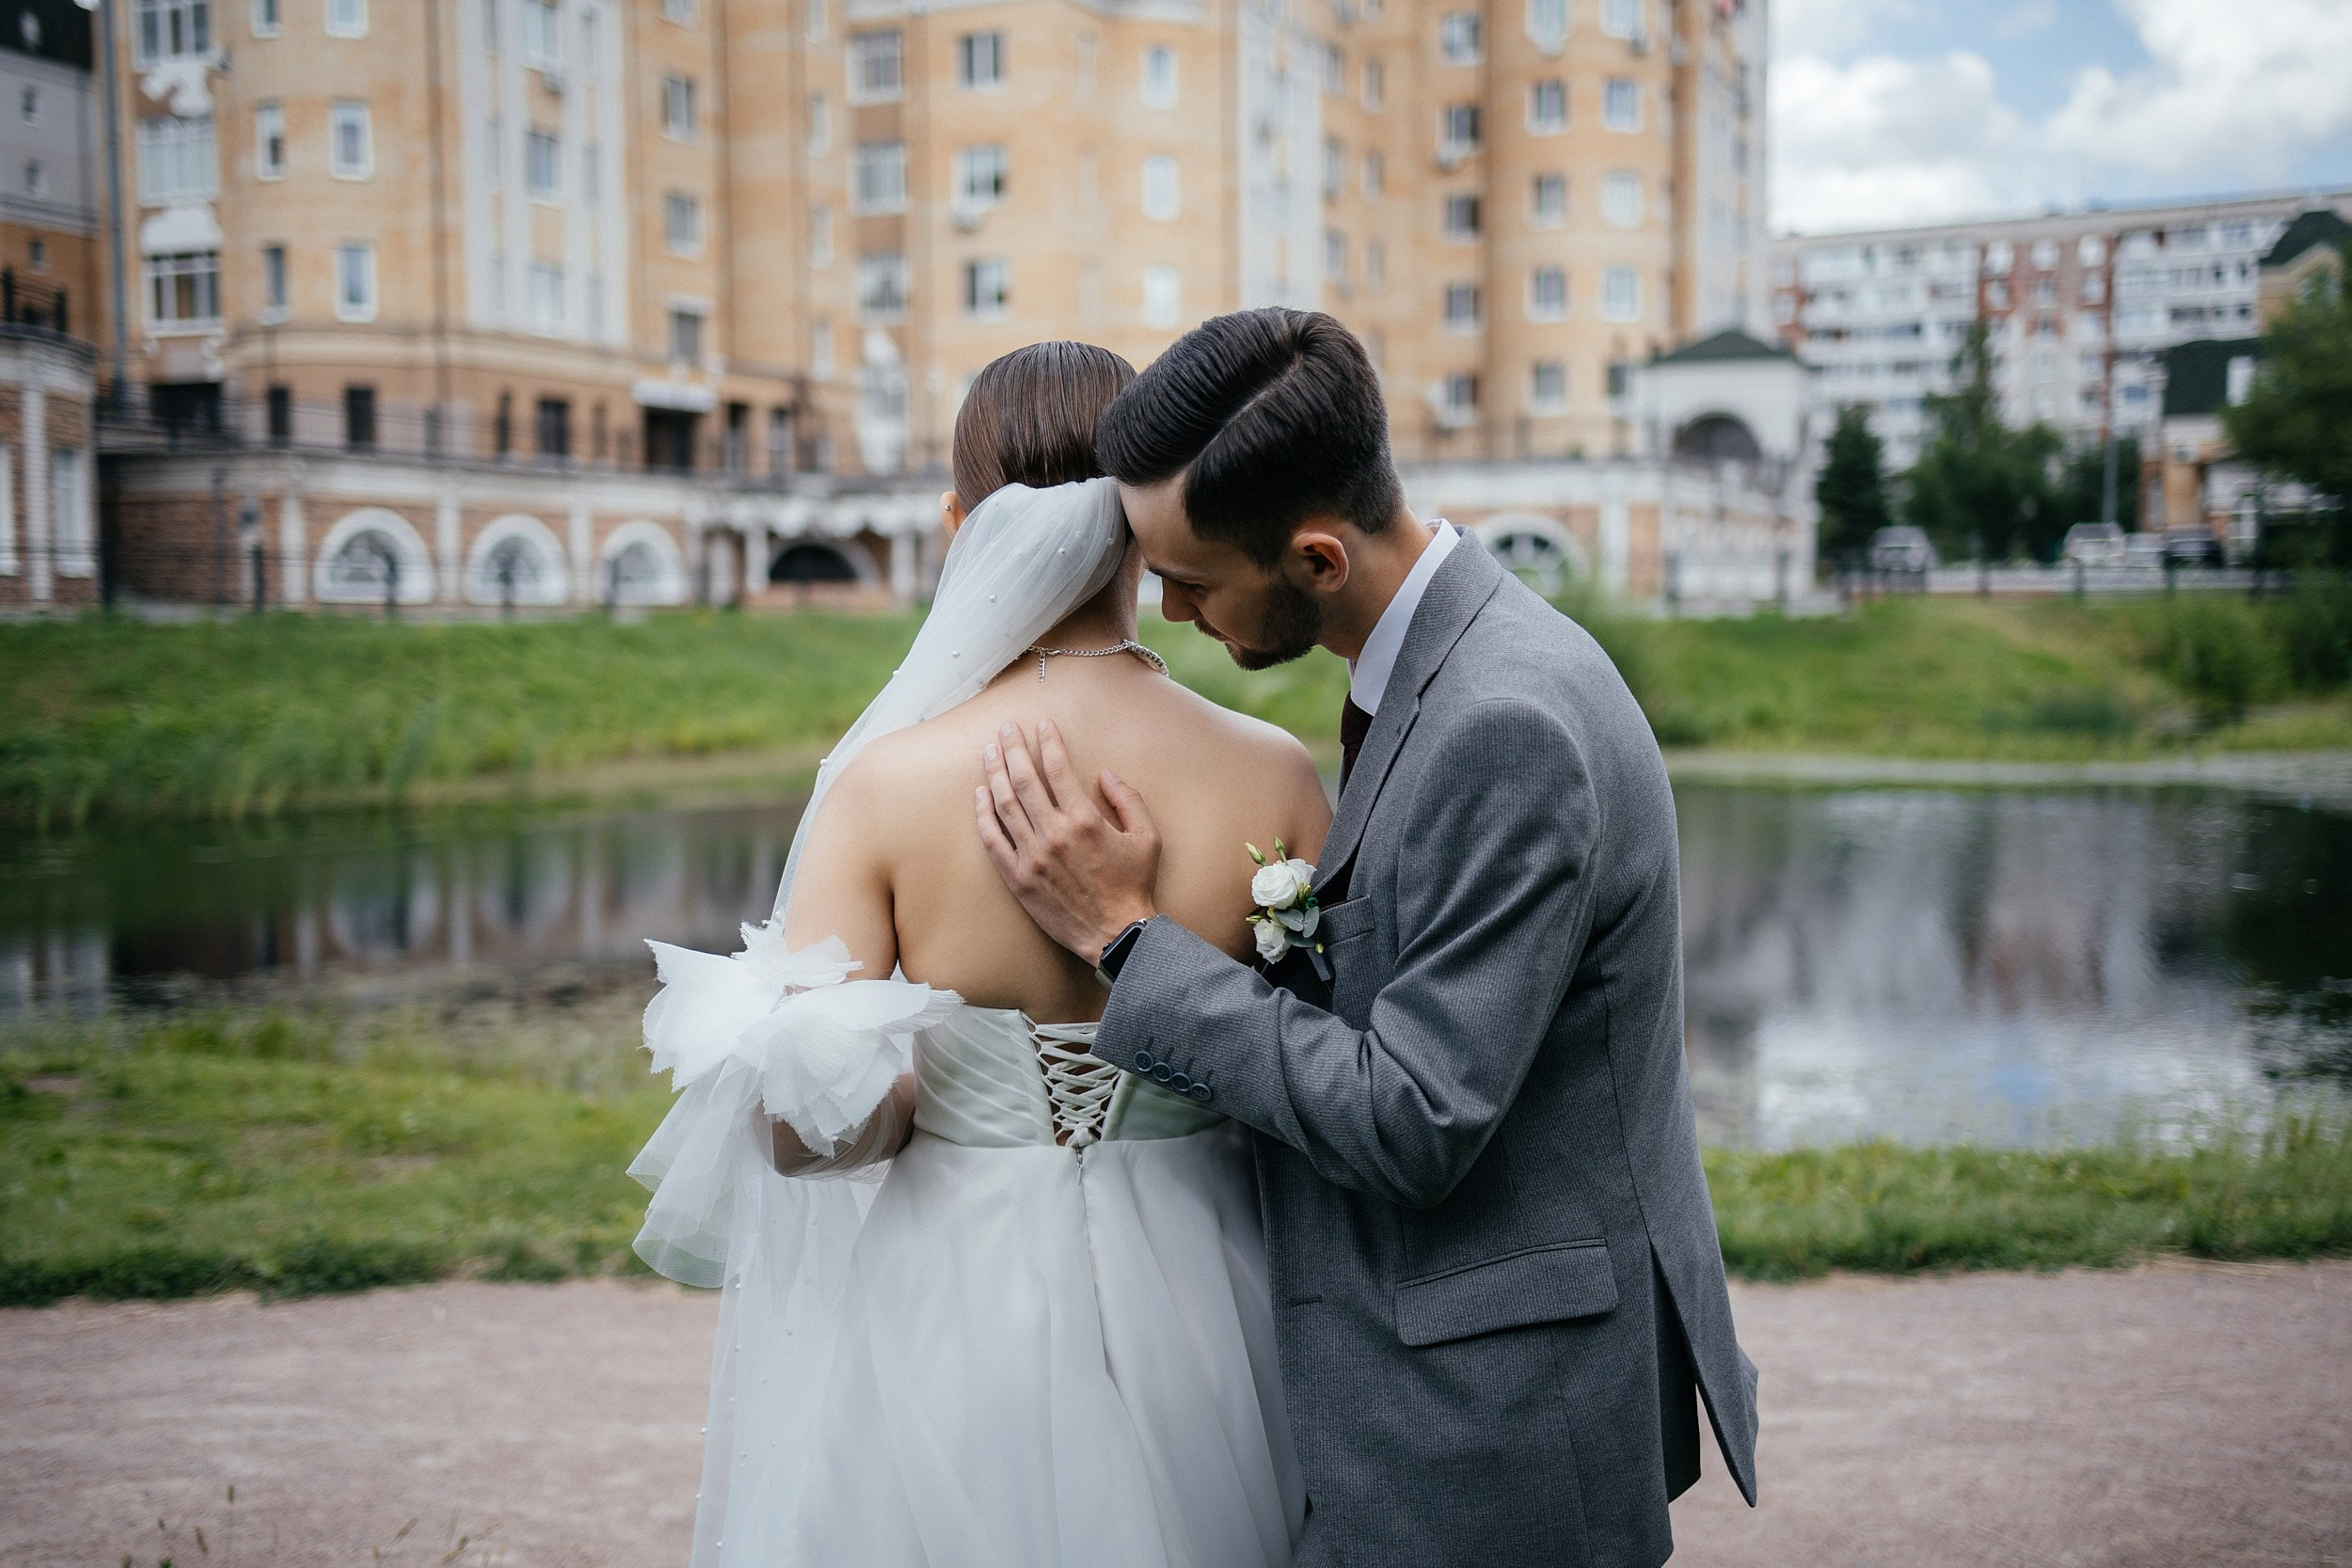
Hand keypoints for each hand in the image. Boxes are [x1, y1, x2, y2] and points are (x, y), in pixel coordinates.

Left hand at [975, 720, 1161, 960]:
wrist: (1116, 935)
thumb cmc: (1134, 886)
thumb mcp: (1147, 838)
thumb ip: (1128, 799)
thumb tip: (1105, 774)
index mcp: (1085, 820)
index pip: (1058, 769)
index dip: (1048, 742)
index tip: (1041, 724)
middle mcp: (1054, 834)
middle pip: (1024, 779)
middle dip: (1013, 748)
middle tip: (1006, 728)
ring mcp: (1031, 857)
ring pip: (1004, 805)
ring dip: (995, 774)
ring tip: (989, 752)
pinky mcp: (1018, 878)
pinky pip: (993, 840)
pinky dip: (983, 815)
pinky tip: (980, 795)